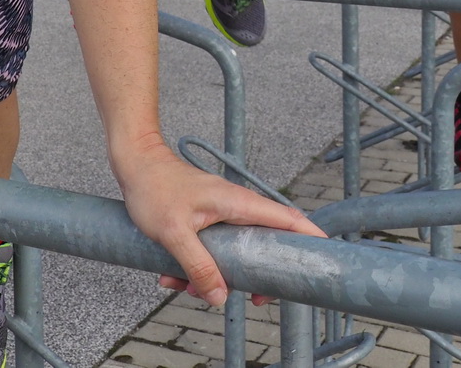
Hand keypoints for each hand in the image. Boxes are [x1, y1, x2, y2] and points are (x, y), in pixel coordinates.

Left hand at [115, 142, 325, 305]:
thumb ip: (199, 265)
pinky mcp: (206, 219)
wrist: (134, 164)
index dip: (310, 236)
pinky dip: (196, 265)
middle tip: (254, 297)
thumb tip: (221, 296)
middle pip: (265, 244)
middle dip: (258, 275)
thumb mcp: (174, 233)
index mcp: (238, 203)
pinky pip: (212, 249)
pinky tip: (170, 274)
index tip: (325, 256)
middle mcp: (235, 207)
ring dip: (216, 274)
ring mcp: (221, 213)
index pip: (286, 218)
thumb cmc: (153, 189)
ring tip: (187, 287)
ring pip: (235, 252)